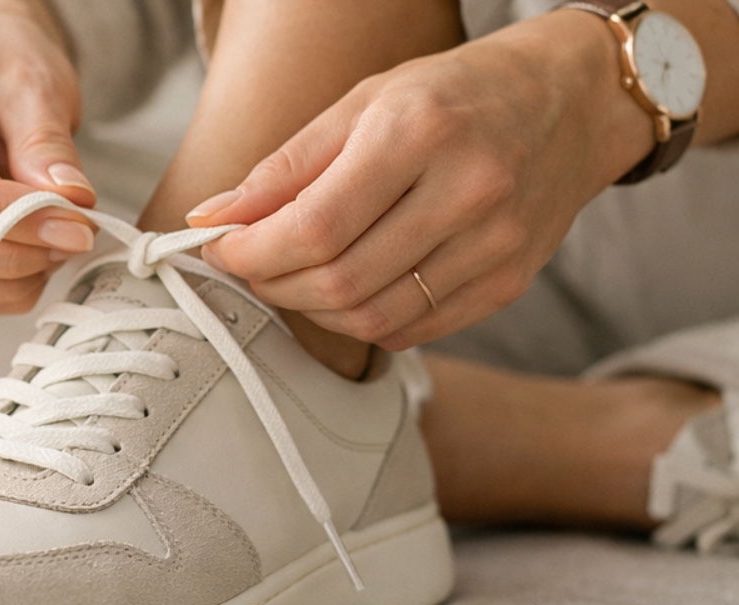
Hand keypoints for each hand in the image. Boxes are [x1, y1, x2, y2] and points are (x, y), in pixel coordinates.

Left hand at [186, 11, 653, 349]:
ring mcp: (495, 246)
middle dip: (272, 283)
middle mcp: (468, 191)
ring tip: (292, 275)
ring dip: (311, 308)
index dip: (250, 251)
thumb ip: (286, 166)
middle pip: (339, 280)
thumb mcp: (365, 102)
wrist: (572, 101)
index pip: (313, 226)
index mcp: (420, 132)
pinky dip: (361, 321)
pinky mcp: (508, 283)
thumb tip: (213, 217)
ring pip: (371, 317)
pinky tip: (345, 290)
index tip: (218, 247)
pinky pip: (412, 330)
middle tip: (250, 263)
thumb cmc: (458, 93)